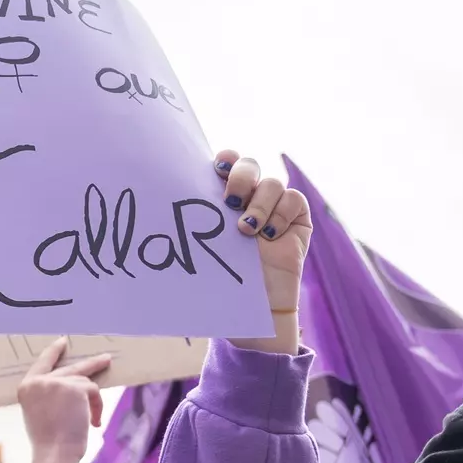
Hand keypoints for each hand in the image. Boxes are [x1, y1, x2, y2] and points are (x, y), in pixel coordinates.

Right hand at [18, 337, 110, 459]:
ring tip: (94, 420)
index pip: (41, 363)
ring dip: (92, 401)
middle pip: (70, 368)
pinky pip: (94, 391)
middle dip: (91, 364)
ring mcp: (57, 382)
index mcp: (26, 387)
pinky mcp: (75, 387)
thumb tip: (73, 382)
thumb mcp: (39, 412)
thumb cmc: (48, 441)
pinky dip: (97, 406)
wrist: (54, 453)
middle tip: (106, 359)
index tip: (63, 342)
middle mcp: (39, 381)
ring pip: (84, 382)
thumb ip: (48, 394)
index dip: (54, 351)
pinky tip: (94, 423)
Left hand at [214, 150, 312, 354]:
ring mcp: (275, 206)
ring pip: (273, 182)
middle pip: (250, 165)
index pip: (227, 162)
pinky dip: (281, 214)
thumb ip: (198, 217)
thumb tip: (166, 198)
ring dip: (259, 204)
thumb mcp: (206, 241)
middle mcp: (250, 195)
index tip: (216, 169)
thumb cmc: (222, 273)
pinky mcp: (297, 219)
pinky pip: (294, 199)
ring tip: (246, 231)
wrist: (252, 304)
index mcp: (224, 195)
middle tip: (229, 201)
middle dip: (240, 178)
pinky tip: (270, 234)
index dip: (225, 159)